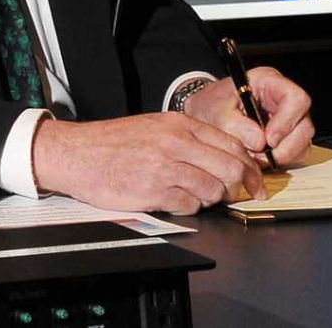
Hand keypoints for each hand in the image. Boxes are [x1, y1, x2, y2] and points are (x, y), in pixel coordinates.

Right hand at [30, 111, 266, 214]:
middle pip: (230, 167)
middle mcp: (175, 142)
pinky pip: (190, 205)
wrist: (76, 154)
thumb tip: (223, 159)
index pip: (231, 144)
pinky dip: (189, 207)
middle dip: (242, 186)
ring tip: (194, 195)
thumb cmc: (113, 144)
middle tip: (244, 196)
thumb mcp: (153, 128)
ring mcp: (166, 167)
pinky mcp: (155, 190)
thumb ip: (187, 140)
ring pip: (214, 190)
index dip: (250, 166)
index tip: (256, 181)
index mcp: (178, 124)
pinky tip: (174, 200)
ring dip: (211, 199)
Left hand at [188, 68, 314, 168]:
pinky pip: (295, 153)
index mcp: (269, 82)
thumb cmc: (211, 105)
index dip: (287, 121)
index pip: (296, 98)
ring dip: (282, 156)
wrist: (205, 114)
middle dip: (286, 146)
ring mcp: (288, 119)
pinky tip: (260, 158)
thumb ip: (235, 124)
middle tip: (262, 156)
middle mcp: (283, 99)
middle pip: (304, 125)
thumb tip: (259, 141)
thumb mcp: (216, 111)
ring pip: (303, 142)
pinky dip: (280, 160)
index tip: (269, 140)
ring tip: (256, 155)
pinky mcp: (287, 136)